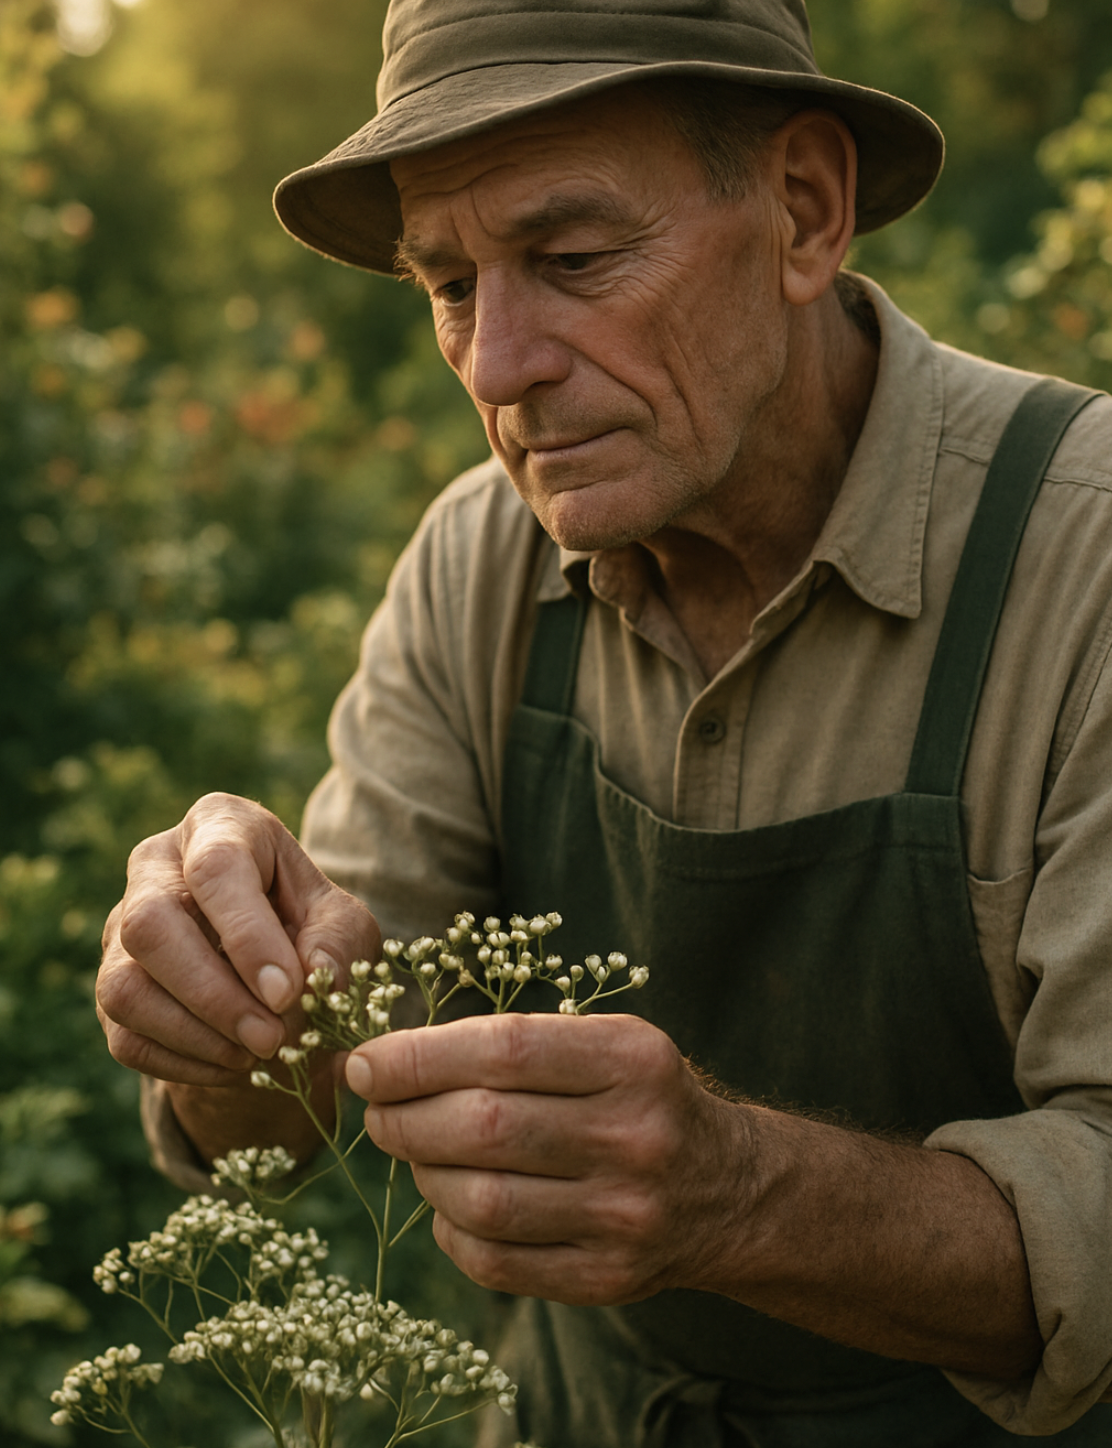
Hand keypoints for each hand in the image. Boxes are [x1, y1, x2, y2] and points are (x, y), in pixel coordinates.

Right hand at [97, 792, 379, 1087]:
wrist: (276, 974)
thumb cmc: (312, 930)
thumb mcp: (343, 925)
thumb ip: (336, 943)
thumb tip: (313, 976)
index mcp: (220, 825)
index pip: (216, 867)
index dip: (248, 935)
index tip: (286, 993)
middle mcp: (155, 866)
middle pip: (151, 924)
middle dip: (214, 994)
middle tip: (271, 1039)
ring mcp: (121, 927)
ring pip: (125, 987)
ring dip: (196, 1035)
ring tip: (257, 1054)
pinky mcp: (110, 987)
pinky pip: (125, 1035)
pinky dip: (183, 1063)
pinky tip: (232, 1064)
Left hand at [345, 1012, 747, 1303]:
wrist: (725, 1187)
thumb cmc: (635, 1097)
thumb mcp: (604, 1042)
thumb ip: (511, 1044)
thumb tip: (385, 1061)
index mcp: (632, 1059)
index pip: (504, 1049)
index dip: (418, 1056)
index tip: (365, 1062)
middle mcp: (634, 1136)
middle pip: (484, 1127)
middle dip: (405, 1118)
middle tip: (377, 1111)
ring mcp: (623, 1215)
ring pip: (481, 1200)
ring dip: (423, 1173)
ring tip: (417, 1152)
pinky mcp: (606, 1278)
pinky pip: (494, 1262)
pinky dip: (451, 1230)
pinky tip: (452, 1204)